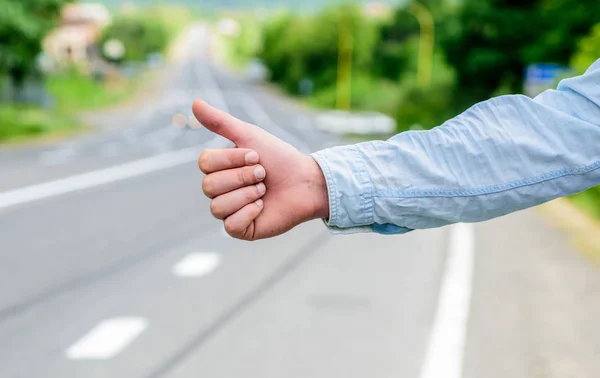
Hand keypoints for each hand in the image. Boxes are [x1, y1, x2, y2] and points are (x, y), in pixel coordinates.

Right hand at [193, 100, 328, 240]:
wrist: (305, 181)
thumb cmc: (279, 158)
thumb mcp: (249, 135)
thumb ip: (221, 122)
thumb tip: (194, 102)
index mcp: (219, 169)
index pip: (204, 163)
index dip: (231, 159)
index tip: (256, 156)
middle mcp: (221, 191)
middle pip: (208, 186)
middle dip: (242, 176)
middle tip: (263, 174)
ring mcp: (230, 211)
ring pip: (217, 207)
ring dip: (247, 194)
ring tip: (264, 190)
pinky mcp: (242, 229)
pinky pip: (230, 225)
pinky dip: (249, 213)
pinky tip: (263, 206)